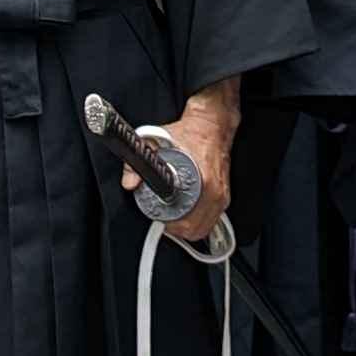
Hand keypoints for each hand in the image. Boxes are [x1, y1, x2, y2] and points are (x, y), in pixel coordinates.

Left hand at [139, 90, 235, 248]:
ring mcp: (222, 196)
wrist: (211, 126)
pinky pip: (211, 221)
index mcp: (203, 182)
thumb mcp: (154, 142)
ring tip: (174, 216)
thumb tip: (130, 182)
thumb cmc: (188, 134)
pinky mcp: (224, 197)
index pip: (186, 221)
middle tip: (163, 216)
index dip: (168, 222)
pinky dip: (198, 222)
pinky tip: (187, 213)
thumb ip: (136, 163)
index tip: (159, 215)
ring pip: (204, 228)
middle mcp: (215, 192)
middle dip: (175, 227)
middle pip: (195, 229)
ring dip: (187, 227)